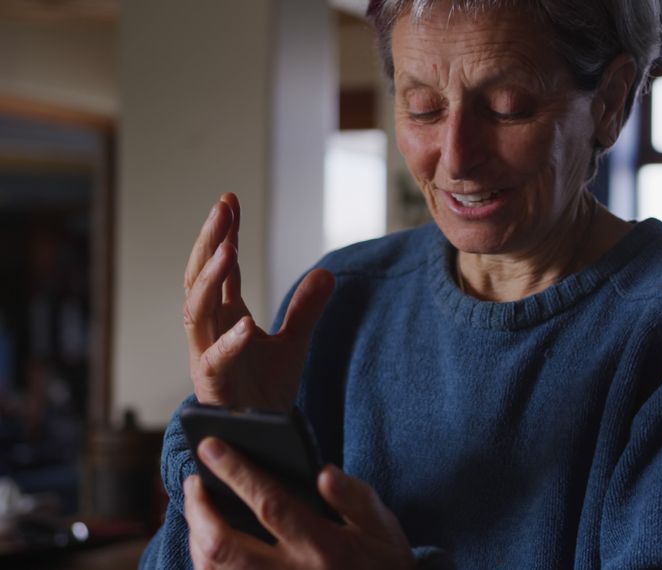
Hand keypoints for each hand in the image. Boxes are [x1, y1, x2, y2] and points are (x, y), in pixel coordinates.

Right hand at [182, 193, 334, 409]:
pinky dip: (229, 342)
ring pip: (195, 310)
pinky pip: (214, 360)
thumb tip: (326, 274)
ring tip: (229, 249)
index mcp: (224, 315)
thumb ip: (305, 309)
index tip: (228, 199)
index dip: (222, 233)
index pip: (218, 266)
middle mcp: (208, 330)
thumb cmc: (266, 390)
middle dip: (209, 241)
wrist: (261, 438)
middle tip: (221, 208)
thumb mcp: (293, 342)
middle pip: (199, 276)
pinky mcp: (212, 386)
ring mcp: (205, 355)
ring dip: (210, 279)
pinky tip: (247, 325)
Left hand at [185, 438, 414, 568]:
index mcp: (322, 546)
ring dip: (196, 535)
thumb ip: (354, 497)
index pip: (270, 503)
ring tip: (196, 505)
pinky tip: (205, 540)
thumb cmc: (382, 562)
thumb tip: (322, 472)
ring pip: (213, 569)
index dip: (237, 472)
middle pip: (224, 544)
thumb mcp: (381, 525)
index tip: (212, 445)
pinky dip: (204, 561)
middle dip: (198, 508)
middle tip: (194, 480)